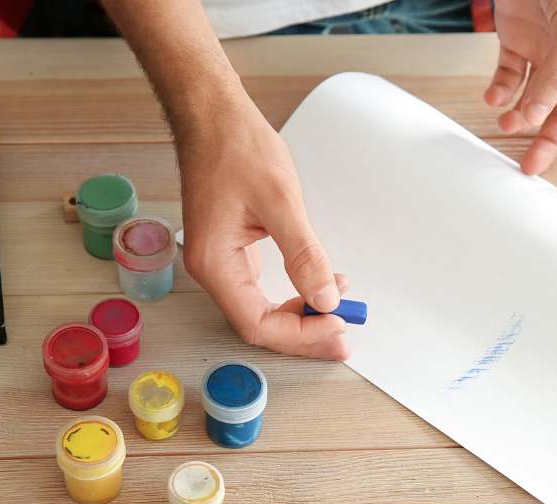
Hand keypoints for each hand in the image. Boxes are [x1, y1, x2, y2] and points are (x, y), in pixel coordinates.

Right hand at [177, 103, 350, 360]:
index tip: (336, 327)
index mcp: (215, 263)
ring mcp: (221, 260)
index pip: (257, 324)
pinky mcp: (231, 249)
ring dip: (301, 316)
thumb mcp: (279, 201)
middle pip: (259, 324)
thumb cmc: (235, 147)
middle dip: (304, 333)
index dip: (300, 335)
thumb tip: (325, 298)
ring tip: (338, 311)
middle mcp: (212, 268)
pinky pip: (261, 288)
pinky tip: (318, 287)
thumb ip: (303, 255)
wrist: (211, 114)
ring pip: (261, 309)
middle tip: (345, 334)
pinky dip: (292, 294)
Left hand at [485, 0, 556, 186]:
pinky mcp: (516, 38)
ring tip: (505, 123)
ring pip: (535, 100)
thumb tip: (539, 116)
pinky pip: (508, 76)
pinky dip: (499, 90)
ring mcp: (545, 49)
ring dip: (520, 117)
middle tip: (529, 167)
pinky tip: (493, 96)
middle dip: (549, 143)